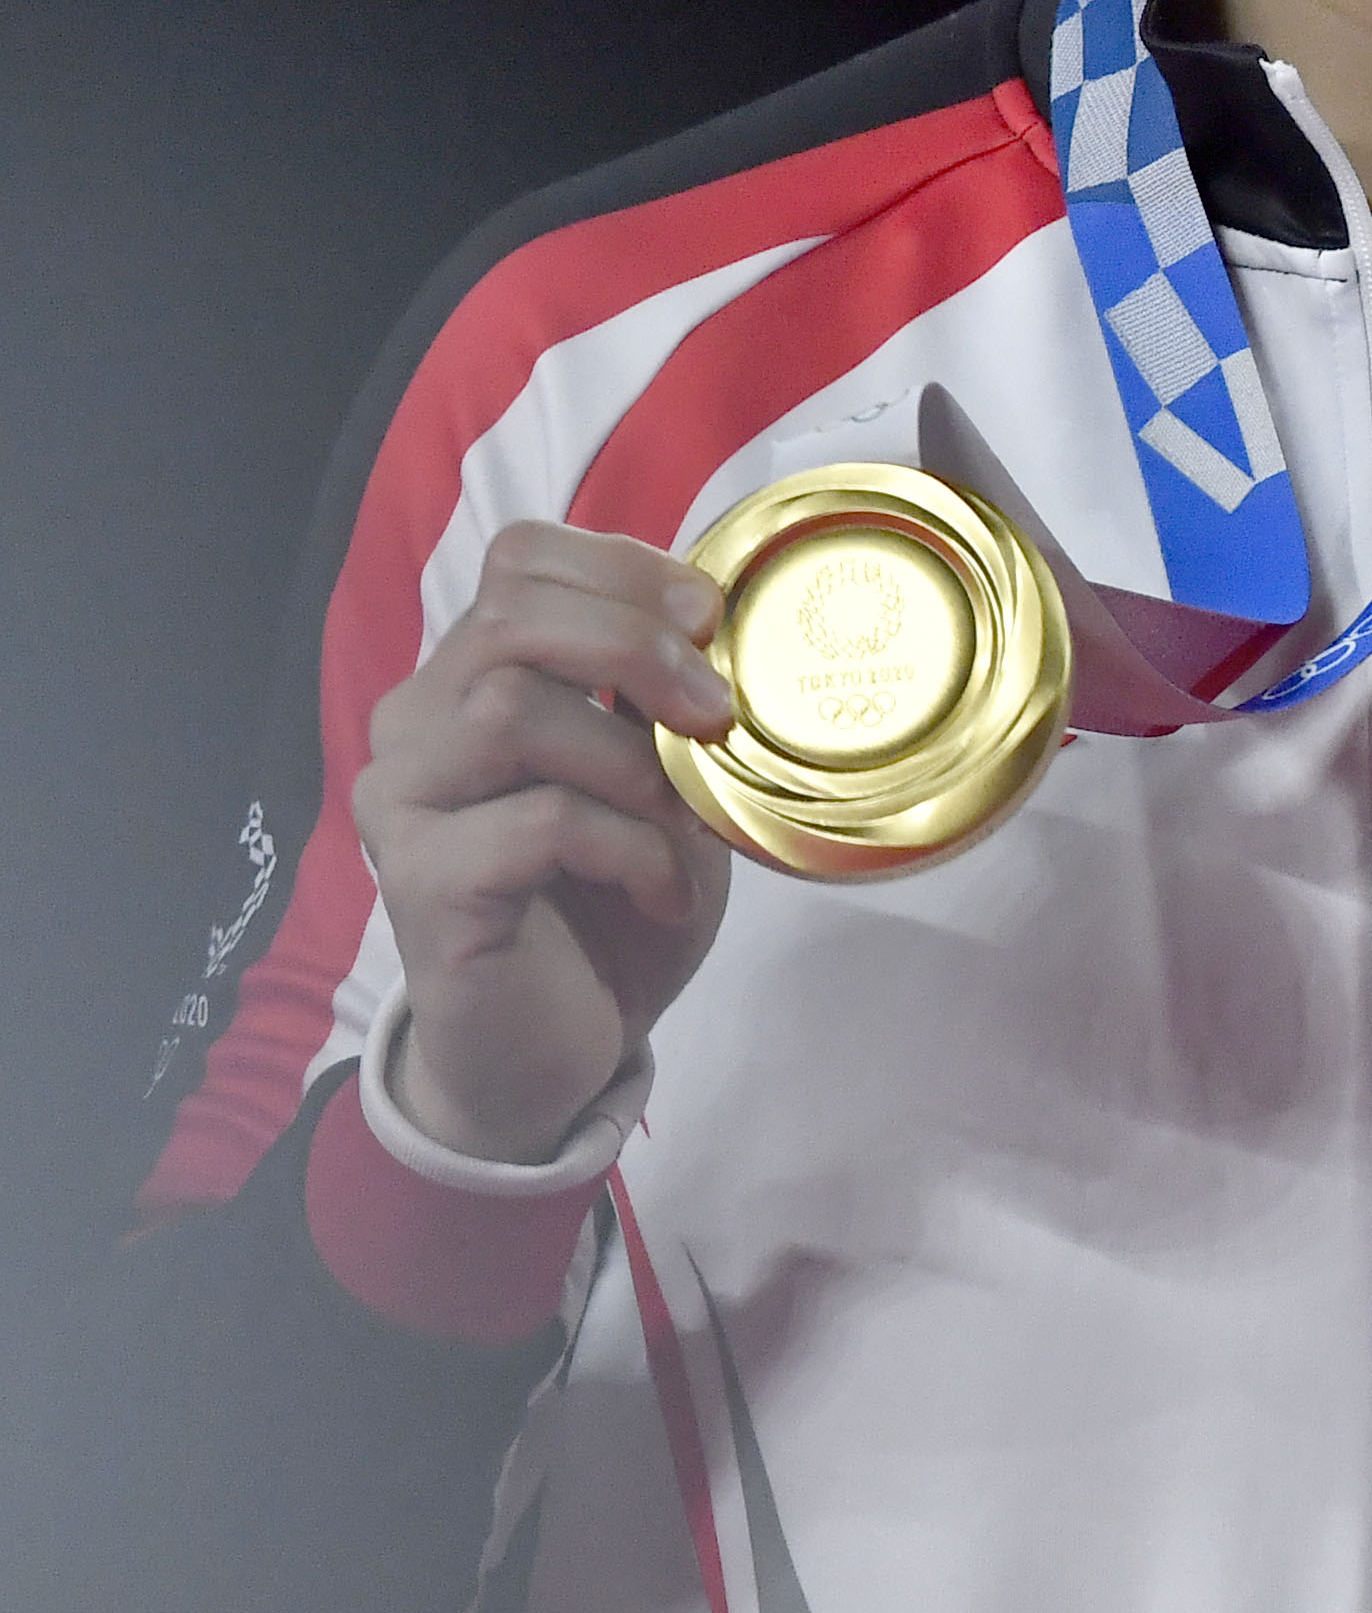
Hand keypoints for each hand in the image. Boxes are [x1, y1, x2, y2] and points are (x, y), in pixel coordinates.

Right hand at [351, 521, 737, 1164]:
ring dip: (633, 760)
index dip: (623, 568)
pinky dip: (629, 849)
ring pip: (513, 710)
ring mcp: (402, 804)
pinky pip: (538, 823)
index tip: (710, 617)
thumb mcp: (657, 786)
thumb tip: (728, 631)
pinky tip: (662, 893)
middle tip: (716, 712)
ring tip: (686, 821)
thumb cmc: (610, 904)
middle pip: (511, 619)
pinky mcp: (419, 885)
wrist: (551, 1051)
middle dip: (637, 646)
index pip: (518, 560)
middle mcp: (415, 726)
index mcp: (470, 680)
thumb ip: (663, 707)